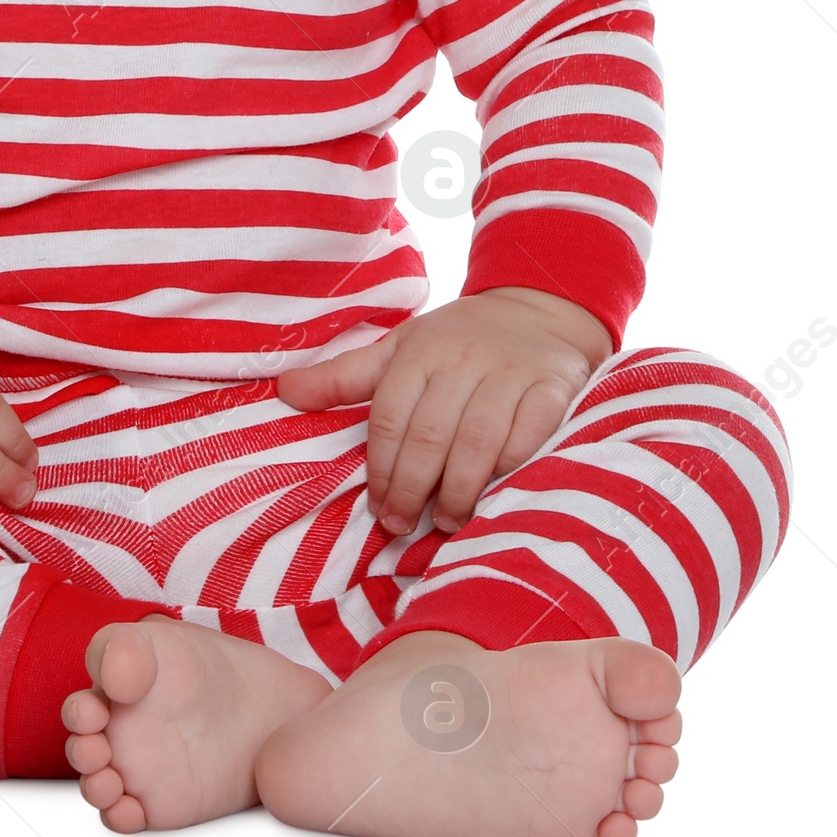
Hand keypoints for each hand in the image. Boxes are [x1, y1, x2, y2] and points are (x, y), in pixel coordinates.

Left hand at [275, 288, 611, 537]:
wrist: (537, 311)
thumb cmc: (457, 340)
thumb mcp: (399, 349)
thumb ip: (345, 377)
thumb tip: (284, 391)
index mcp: (420, 351)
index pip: (391, 416)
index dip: (380, 467)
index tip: (377, 507)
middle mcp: (463, 358)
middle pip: (430, 433)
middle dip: (411, 487)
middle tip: (402, 525)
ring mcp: (510, 373)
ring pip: (478, 440)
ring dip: (458, 489)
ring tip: (446, 522)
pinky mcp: (552, 389)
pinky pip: (529, 436)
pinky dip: (509, 469)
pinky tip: (495, 496)